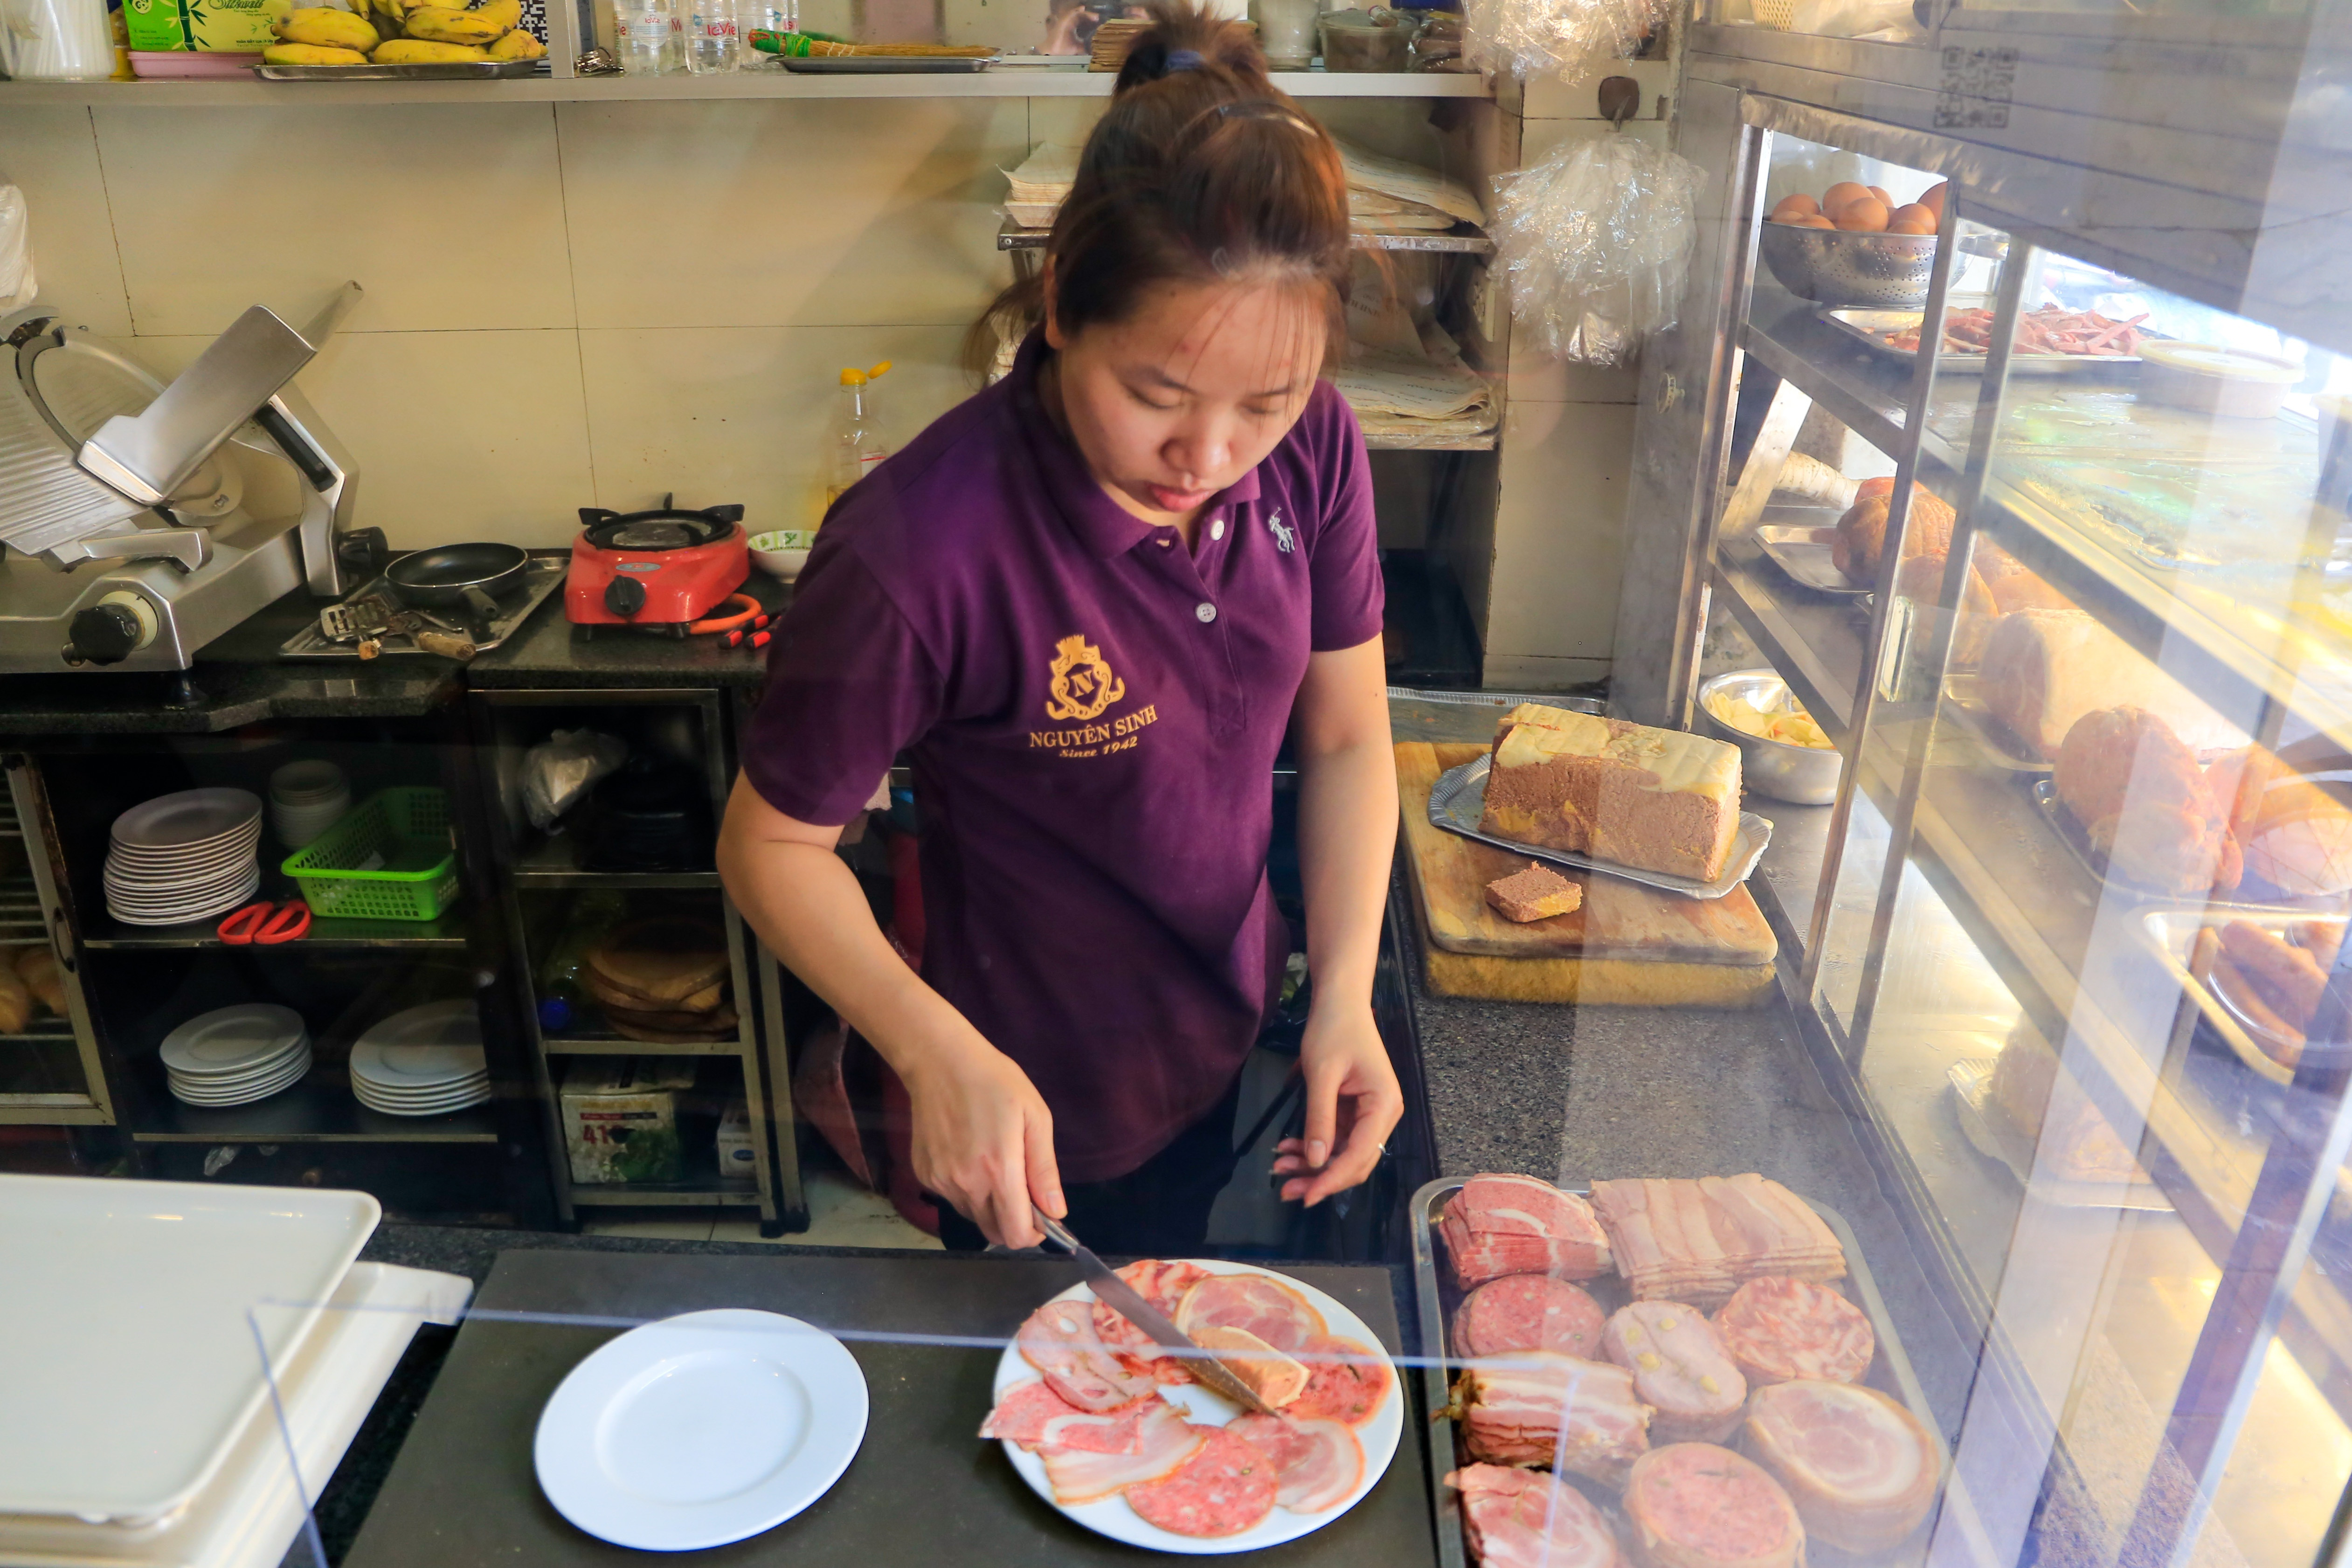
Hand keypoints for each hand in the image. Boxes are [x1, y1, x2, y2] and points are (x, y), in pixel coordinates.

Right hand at [902, 1040, 1063, 1248]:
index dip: (1033, 1234)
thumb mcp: (1034, 1117)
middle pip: (994, 1232)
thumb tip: (1056, 1213)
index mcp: (999, 1171)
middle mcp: (966, 1184)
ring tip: (993, 1165)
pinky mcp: (924, 1175)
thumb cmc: (995, 1082)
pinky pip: (952, 1198)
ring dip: (989, 1206)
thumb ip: (1044, 1170)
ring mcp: (941, 1181)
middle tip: (1021, 1191)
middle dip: (1013, 1223)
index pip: (1015, 1234)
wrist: (939, 1061)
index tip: (1041, 1217)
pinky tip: (969, 1156)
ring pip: (973, 1216)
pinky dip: (966, 1190)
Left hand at [1273, 1002, 1402, 1206]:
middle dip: (1320, 1178)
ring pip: (1343, 1154)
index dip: (1333, 1179)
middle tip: (1284, 1190)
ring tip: (1278, 1167)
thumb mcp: (1321, 1073)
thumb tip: (1316, 1161)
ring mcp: (1369, 1115)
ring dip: (1312, 1165)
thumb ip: (1319, 1118)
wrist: (1339, 1002)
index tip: (1306, 1196)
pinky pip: (1336, 1139)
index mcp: (1384, 1106)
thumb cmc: (1333, 1030)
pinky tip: (1287, 1148)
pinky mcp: (1354, 1111)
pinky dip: (1312, 1146)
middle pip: (1355, 1161)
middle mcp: (1383, 1115)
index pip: (1360, 1154)